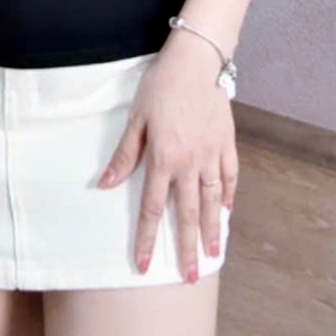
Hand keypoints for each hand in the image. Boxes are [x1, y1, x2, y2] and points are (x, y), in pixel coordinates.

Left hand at [96, 34, 237, 282]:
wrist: (196, 60)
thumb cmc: (161, 85)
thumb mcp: (136, 118)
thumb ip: (124, 154)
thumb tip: (105, 184)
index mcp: (163, 158)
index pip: (152, 208)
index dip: (147, 238)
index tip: (144, 265)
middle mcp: (189, 163)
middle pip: (187, 214)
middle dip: (186, 247)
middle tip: (190, 275)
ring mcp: (211, 154)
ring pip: (213, 200)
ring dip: (212, 229)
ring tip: (213, 253)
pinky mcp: (227, 142)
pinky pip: (230, 176)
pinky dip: (230, 195)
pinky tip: (228, 211)